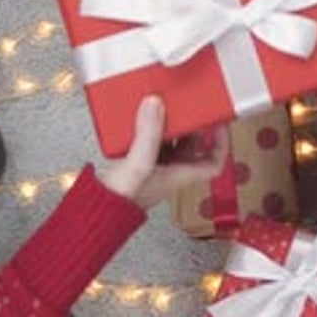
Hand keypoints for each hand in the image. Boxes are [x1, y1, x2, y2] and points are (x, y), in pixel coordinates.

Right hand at [100, 96, 229, 209]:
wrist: (95, 210)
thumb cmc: (121, 201)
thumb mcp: (139, 163)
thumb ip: (148, 133)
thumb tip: (155, 106)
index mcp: (179, 174)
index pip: (213, 162)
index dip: (221, 143)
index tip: (219, 123)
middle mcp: (169, 170)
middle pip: (192, 146)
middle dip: (193, 125)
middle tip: (191, 107)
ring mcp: (153, 166)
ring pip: (172, 141)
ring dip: (171, 124)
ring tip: (166, 106)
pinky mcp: (135, 161)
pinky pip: (150, 140)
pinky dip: (149, 127)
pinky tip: (141, 117)